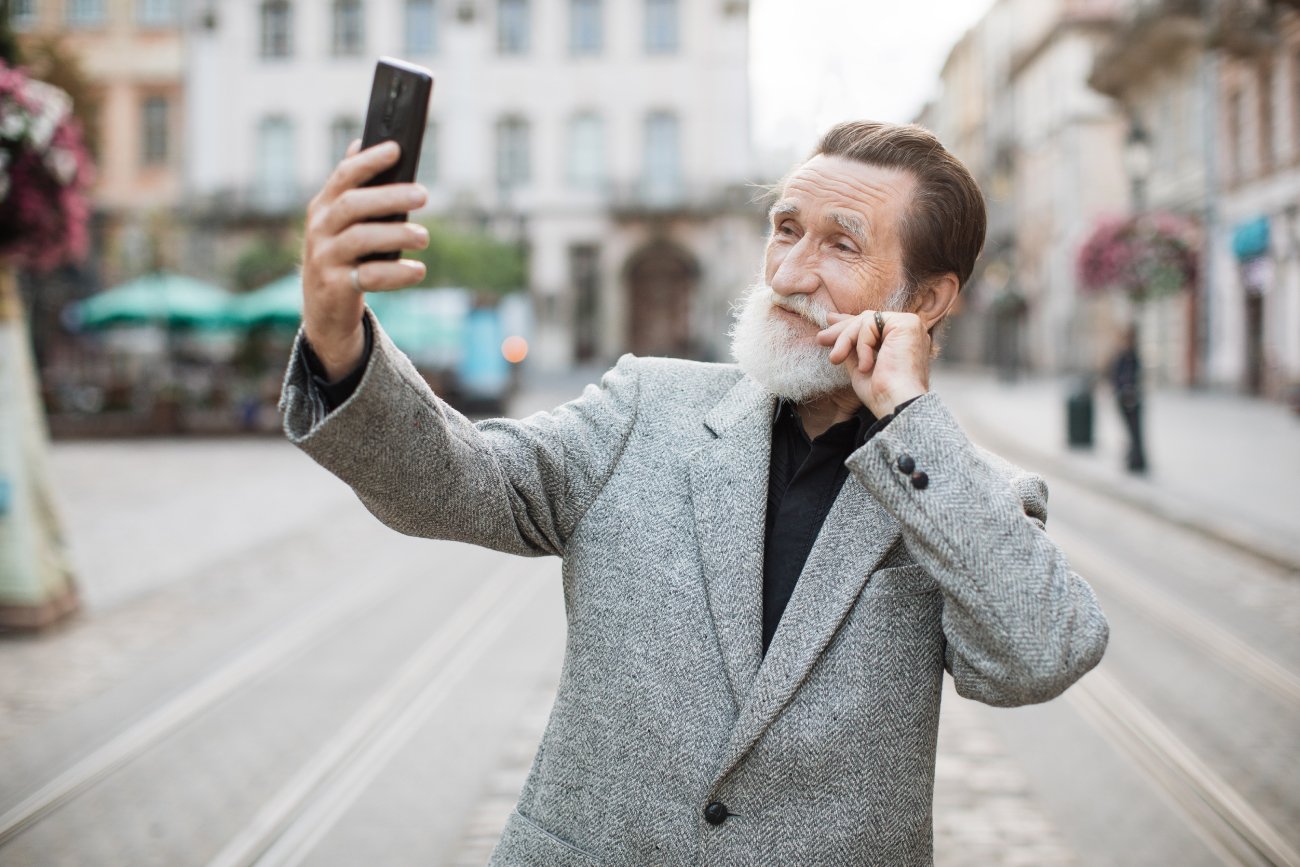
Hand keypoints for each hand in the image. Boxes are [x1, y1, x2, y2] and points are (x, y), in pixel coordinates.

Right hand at [301, 139, 429, 379]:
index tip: (397, 149)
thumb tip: (360, 144)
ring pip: (361, 239)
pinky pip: (368, 276)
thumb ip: (352, 189)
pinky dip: (396, 273)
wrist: (325, 309)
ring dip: (397, 234)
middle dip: (390, 196)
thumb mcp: (343, 223)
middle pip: (353, 204)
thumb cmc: (344, 256)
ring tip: (424, 237)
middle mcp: (319, 229)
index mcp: (323, 207)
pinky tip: (417, 270)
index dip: (369, 161)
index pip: (344, 176)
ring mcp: (324, 258)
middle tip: (424, 194)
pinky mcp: (336, 286)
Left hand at [816, 310, 929, 416]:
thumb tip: (835, 331)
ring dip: (846, 339)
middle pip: (867, 319)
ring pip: (866, 321)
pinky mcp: (907, 324)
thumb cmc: (881, 393)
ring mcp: (910, 325)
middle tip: (821, 339)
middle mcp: (909, 330)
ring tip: (836, 359)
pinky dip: (862, 345)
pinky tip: (865, 366)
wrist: (896, 403)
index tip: (829, 322)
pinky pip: (870, 325)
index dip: (849, 324)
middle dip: (842, 330)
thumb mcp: (860, 366)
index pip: (872, 325)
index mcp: (902, 340)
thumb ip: (853, 348)